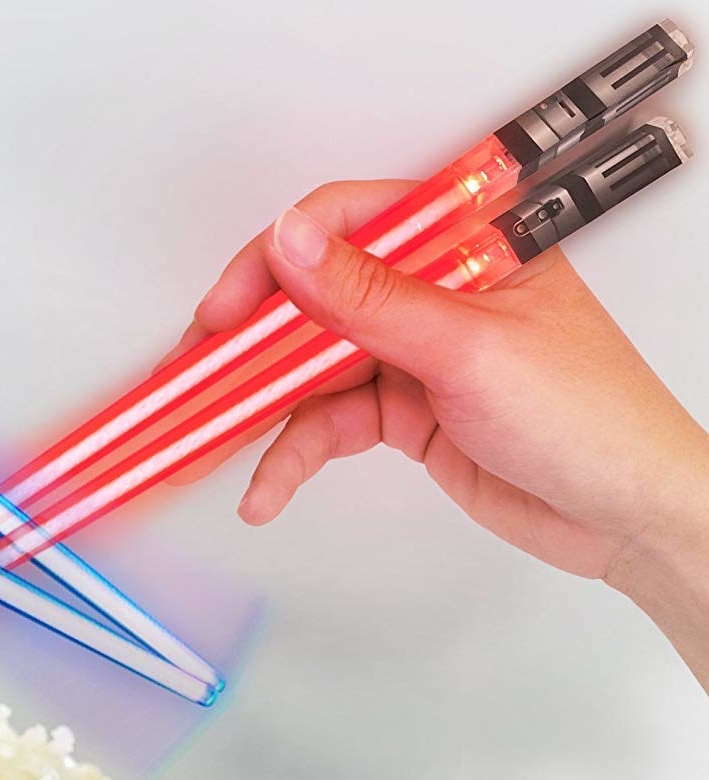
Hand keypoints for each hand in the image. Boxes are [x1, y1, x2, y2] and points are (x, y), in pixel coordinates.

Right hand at [172, 180, 708, 685]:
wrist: (620, 515)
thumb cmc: (588, 418)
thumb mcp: (467, 348)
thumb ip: (370, 298)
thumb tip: (293, 242)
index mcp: (463, 245)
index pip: (345, 226)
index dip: (274, 266)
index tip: (226, 314)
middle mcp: (431, 292)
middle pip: (314, 303)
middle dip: (249, 349)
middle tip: (195, 382)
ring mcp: (413, 355)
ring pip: (310, 373)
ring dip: (261, 418)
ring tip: (215, 450)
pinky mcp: (402, 413)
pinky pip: (326, 427)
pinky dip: (291, 458)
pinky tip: (266, 489)